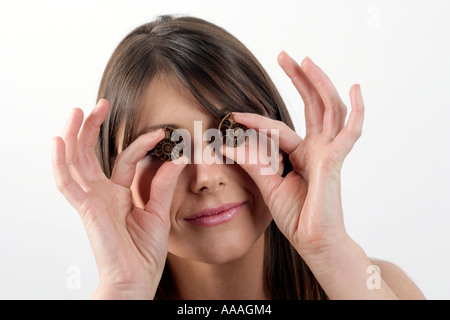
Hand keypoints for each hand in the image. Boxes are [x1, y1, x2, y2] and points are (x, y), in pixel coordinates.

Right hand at [52, 99, 186, 298]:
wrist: (137, 278)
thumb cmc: (145, 252)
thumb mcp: (158, 212)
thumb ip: (162, 185)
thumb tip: (175, 158)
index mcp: (118, 194)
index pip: (125, 159)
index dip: (141, 144)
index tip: (161, 133)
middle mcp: (101, 194)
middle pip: (91, 154)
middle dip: (93, 128)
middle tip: (101, 104)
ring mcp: (91, 200)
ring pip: (75, 161)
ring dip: (74, 135)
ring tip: (79, 111)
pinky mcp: (86, 209)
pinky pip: (67, 183)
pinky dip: (60, 162)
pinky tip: (59, 140)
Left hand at [222, 52, 363, 260]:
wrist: (313, 243)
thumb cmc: (296, 217)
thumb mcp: (267, 185)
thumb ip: (252, 162)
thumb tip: (228, 143)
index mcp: (301, 154)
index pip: (277, 128)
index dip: (255, 121)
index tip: (232, 114)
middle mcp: (317, 148)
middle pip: (311, 105)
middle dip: (299, 79)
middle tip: (284, 55)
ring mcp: (328, 152)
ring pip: (328, 109)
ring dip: (318, 84)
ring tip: (305, 61)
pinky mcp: (334, 162)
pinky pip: (350, 132)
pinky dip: (356, 110)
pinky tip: (355, 89)